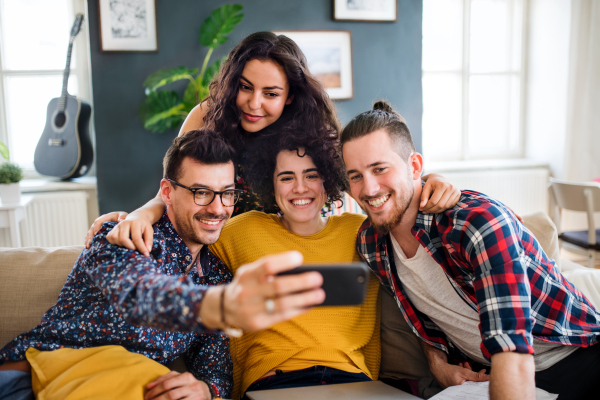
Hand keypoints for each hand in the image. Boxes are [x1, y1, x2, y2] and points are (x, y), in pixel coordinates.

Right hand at [85, 212, 127, 247]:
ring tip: (88, 246)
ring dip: (88, 239)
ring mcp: (98, 227)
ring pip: (90, 233)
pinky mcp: (98, 232)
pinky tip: (88, 247)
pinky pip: (91, 236)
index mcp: (105, 217)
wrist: (124, 222)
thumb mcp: (123, 216)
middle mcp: (100, 222)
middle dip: (90, 235)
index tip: (96, 234)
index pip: (98, 221)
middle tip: (90, 242)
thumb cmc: (123, 218)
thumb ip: (122, 216)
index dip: (96, 227)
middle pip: (92, 228)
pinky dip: (88, 241)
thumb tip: (121, 220)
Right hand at [106, 212, 154, 256]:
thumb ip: (149, 240)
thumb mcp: (149, 231)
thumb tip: (147, 251)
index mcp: (135, 222)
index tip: (146, 254)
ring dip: (122, 245)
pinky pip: (109, 238)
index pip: (136, 238)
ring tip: (129, 245)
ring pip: (115, 238)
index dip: (141, 247)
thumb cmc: (143, 225)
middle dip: (130, 247)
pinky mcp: (112, 229)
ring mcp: (117, 226)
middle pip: (123, 239)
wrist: (136, 217)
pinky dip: (115, 243)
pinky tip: (122, 243)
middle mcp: (124, 223)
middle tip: (136, 249)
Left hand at [145, 371, 210, 399]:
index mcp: (186, 376)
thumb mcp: (179, 377)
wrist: (206, 391)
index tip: (147, 396)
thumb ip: (164, 379)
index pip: (167, 383)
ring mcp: (195, 396)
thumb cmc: (188, 384)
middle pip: (170, 394)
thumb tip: (149, 386)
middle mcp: (192, 386)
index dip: (155, 391)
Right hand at [200, 251, 324, 331]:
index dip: (284, 261)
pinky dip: (298, 310)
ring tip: (320, 294)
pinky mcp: (257, 323)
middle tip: (318, 278)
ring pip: (282, 304)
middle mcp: (247, 292)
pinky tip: (309, 305)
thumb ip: (269, 269)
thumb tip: (301, 270)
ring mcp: (251, 309)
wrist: (224, 308)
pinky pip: (281, 317)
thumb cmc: (248, 284)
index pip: (266, 265)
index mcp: (247, 274)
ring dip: (304, 299)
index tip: (300, 257)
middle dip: (300, 282)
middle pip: (278, 286)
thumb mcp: (251, 272)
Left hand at [420, 174, 460, 212]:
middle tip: (424, 211)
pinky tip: (436, 208)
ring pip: (445, 207)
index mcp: (442, 185)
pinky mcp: (458, 196)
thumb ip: (423, 196)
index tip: (421, 208)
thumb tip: (422, 206)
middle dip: (431, 210)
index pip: (434, 201)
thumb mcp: (426, 187)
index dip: (427, 206)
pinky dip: (442, 209)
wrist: (440, 179)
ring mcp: (456, 192)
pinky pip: (450, 206)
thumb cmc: (432, 183)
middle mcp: (451, 188)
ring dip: (436, 211)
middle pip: (440, 205)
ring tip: (429, 210)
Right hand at [430, 359, 488, 388]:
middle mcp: (459, 392)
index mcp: (462, 389)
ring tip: (465, 366)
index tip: (485, 376)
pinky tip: (462, 370)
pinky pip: (463, 383)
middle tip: (476, 369)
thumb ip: (477, 376)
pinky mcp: (454, 389)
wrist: (437, 368)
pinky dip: (464, 377)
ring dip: (469, 375)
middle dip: (474, 376)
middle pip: (472, 385)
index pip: (476, 388)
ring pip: (468, 383)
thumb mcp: (464, 371)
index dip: (481, 381)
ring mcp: (456, 391)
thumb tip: (488, 377)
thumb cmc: (448, 370)